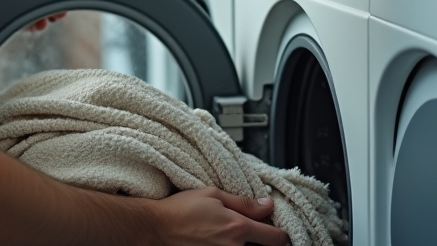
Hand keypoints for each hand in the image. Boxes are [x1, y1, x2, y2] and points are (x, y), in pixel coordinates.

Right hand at [150, 188, 285, 245]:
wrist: (156, 229)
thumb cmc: (180, 210)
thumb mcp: (212, 195)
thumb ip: (243, 202)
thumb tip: (267, 204)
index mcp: (237, 228)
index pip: (275, 238)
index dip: (280, 233)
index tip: (277, 229)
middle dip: (265, 241)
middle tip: (258, 231)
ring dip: (249, 245)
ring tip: (237, 235)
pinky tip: (224, 240)